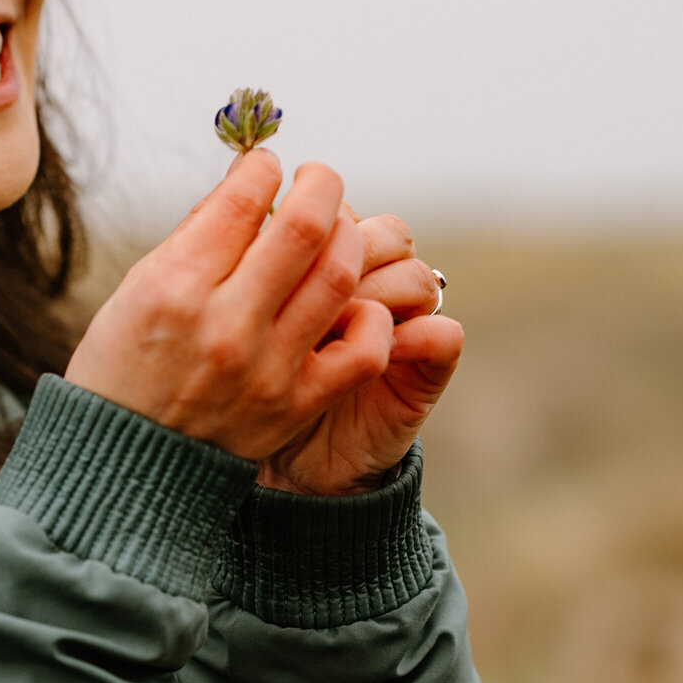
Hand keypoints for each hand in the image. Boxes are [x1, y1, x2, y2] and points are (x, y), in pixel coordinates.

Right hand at [63, 153, 393, 466]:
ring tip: (338, 229)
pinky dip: (370, 316)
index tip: (266, 166)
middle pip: (304, 227)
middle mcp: (226, 325)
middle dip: (320, 184)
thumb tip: (246, 181)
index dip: (263, 168)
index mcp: (175, 289)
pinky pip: (364, 349)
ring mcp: (268, 368)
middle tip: (318, 180)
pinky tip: (352, 302)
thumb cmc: (125, 365)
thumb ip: (194, 235)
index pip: (242, 200)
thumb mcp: (136, 290)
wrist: (126, 466)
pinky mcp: (297, 404)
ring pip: (341, 274)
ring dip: (349, 236)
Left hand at [257, 208, 462, 493]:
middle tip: (306, 289)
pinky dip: (420, 336)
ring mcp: (404, 326)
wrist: (288, 468)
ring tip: (336, 323)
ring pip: (416, 277)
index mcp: (324, 267)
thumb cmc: (248, 392)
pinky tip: (383, 349)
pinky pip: (444, 336)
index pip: (336, 214)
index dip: (314, 224)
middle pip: (385, 235)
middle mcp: (371, 288)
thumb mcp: (240, 329)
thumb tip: (238, 218)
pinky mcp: (426, 373)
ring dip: (380, 292)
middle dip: (347, 254)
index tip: (273, 251)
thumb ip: (247, 275)